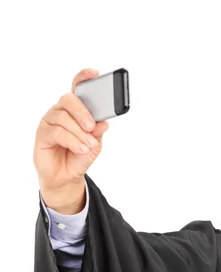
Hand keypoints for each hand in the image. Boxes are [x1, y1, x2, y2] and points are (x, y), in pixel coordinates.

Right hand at [34, 68, 108, 212]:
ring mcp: (50, 121)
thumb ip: (98, 132)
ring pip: (64, 117)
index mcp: (76, 110)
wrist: (67, 175)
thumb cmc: (80, 155)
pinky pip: (57, 131)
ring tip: (89, 144)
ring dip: (79, 132)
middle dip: (83, 112)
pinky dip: (72, 140)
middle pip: (69, 100)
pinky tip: (81, 148)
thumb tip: (104, 122)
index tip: (94, 73)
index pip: (77, 89)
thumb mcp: (95, 144)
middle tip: (92, 126)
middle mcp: (61, 111)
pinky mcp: (42, 133)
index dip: (83, 78)